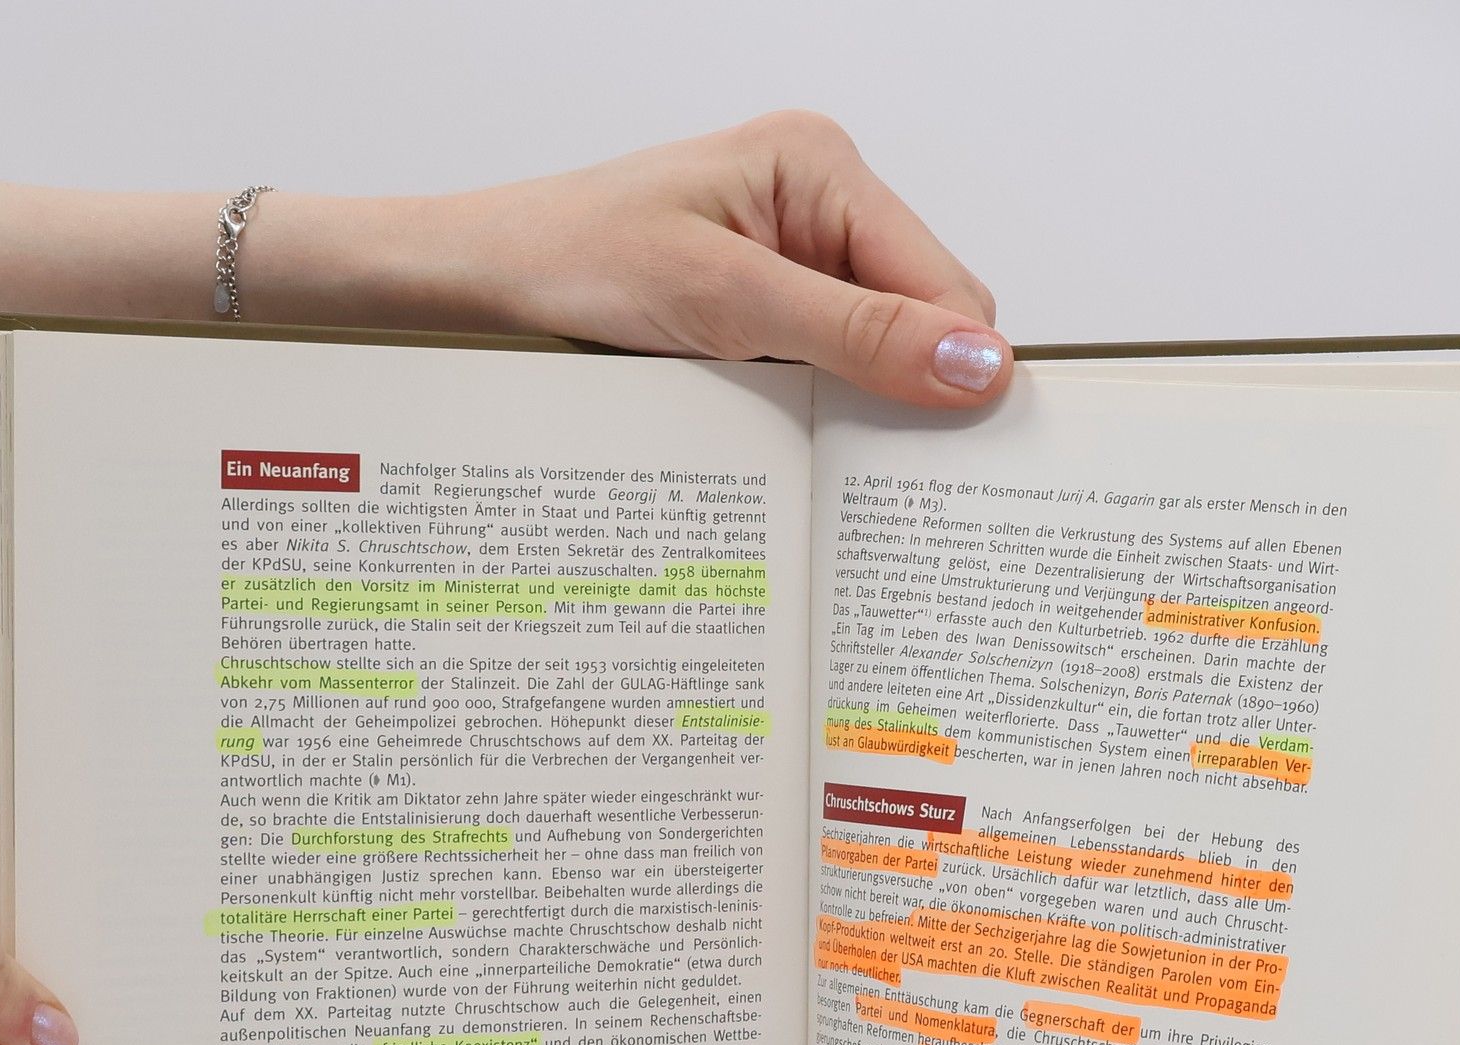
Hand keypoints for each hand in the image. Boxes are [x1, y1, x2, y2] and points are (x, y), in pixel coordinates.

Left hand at [383, 111, 1013, 408]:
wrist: (483, 283)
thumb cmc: (576, 260)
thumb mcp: (728, 302)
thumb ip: (859, 333)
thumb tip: (977, 364)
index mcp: (822, 166)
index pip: (946, 282)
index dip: (958, 367)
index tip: (957, 450)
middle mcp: (819, 203)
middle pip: (923, 320)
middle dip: (906, 389)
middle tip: (868, 462)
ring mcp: (794, 259)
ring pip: (881, 354)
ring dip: (857, 405)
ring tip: (811, 440)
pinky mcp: (767, 308)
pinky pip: (830, 368)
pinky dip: (820, 408)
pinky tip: (785, 431)